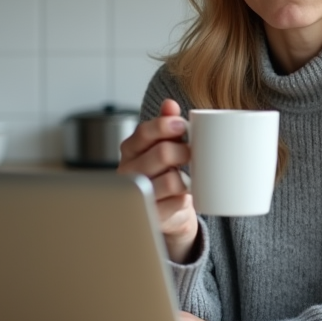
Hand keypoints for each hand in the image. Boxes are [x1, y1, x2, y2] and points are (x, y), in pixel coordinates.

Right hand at [118, 98, 198, 261]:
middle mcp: (130, 173)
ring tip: (188, 175)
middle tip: (191, 153)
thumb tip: (169, 104)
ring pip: (171, 180)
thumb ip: (166, 123)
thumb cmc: (163, 170)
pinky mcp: (154, 217)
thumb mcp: (164, 143)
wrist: (165, 210)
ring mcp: (140, 197)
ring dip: (186, 176)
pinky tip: (184, 194)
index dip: (166, 126)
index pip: (144, 132)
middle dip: (183, 151)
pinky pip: (178, 202)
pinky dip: (187, 196)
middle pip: (162, 154)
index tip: (183, 125)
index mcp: (130, 150)